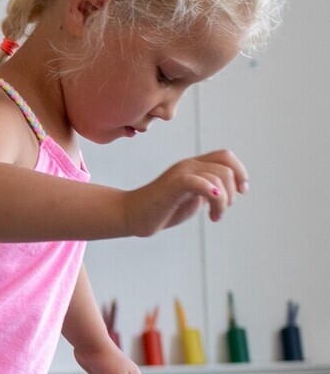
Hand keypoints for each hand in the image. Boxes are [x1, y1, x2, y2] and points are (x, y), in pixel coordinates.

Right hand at [124, 150, 247, 236]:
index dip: (240, 172)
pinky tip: (212, 212)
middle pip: (226, 168)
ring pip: (217, 177)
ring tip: (214, 216)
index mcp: (194, 167)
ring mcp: (180, 174)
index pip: (226, 157)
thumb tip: (228, 192)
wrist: (132, 216)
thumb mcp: (191, 198)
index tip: (241, 192)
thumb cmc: (161, 209)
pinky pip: (199, 182)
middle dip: (232, 192)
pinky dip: (212, 194)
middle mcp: (189, 165)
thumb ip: (208, 191)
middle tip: (222, 210)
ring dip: (223, 201)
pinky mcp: (173, 185)